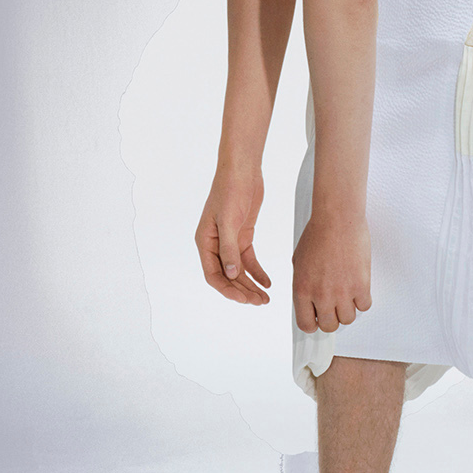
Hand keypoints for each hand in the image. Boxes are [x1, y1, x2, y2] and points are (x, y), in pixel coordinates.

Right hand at [195, 167, 271, 304]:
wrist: (242, 170)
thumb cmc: (229, 190)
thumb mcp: (229, 220)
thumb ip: (229, 249)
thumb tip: (230, 275)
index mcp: (204, 242)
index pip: (213, 275)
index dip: (227, 290)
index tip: (244, 299)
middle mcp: (215, 244)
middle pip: (227, 276)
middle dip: (242, 291)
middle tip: (259, 302)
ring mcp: (229, 241)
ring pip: (239, 271)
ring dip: (251, 285)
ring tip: (265, 298)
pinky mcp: (242, 235)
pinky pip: (249, 260)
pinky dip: (258, 272)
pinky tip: (267, 282)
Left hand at [292, 210, 371, 333]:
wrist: (337, 219)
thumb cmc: (318, 234)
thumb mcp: (299, 262)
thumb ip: (304, 284)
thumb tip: (309, 298)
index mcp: (302, 290)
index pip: (306, 324)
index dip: (313, 323)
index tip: (318, 318)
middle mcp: (321, 295)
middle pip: (329, 326)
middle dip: (332, 318)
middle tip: (335, 307)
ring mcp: (342, 292)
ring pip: (348, 319)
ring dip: (348, 309)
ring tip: (348, 295)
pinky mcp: (361, 285)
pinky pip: (364, 306)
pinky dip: (362, 300)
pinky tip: (359, 288)